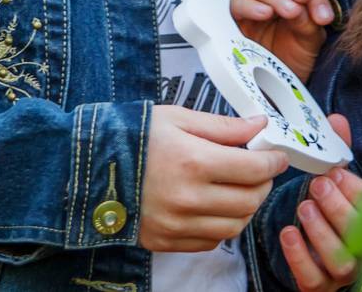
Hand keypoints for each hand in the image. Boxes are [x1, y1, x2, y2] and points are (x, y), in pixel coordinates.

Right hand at [139, 107, 288, 252]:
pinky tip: (214, 206)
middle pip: (250, 201)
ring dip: (246, 208)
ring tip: (238, 188)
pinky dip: (221, 226)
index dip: (273, 162)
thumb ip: (222, 126)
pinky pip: (210, 242)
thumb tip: (260, 124)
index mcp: (193, 162)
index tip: (277, 155)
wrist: (85, 166)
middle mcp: (188, 199)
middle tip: (259, 169)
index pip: (254, 169)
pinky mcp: (165, 241)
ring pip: (234, 227)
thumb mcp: (177, 118)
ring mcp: (176, 225)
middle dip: (263, 184)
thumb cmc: (130, 136)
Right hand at [230, 0, 333, 80]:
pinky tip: (265, 14)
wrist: (280, 89)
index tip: (323, 15)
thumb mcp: (311, 39)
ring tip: (288, 11)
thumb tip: (303, 5)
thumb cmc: (295, 59)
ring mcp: (248, 5)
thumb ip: (310, 20)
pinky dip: (249, 5)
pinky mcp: (233, 21)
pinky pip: (234, 4)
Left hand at [280, 114, 361, 291]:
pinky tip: (288, 233)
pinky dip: (300, 257)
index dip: (356, 190)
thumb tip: (336, 119)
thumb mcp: (338, 181)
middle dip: (338, 207)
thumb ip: (338, 151)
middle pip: (361, 236)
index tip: (336, 172)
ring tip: (304, 206)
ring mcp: (344, 273)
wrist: (317, 257)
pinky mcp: (320, 287)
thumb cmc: (333, 212)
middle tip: (318, 185)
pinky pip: (314, 280)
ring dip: (321, 232)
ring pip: (341, 262)